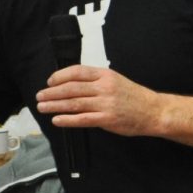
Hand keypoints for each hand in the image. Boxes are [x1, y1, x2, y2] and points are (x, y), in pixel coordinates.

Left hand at [36, 65, 165, 135]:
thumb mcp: (115, 80)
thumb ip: (95, 81)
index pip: (77, 72)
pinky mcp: (107, 119)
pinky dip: (67, 119)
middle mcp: (104, 87)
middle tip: (39, 96)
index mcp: (105, 75)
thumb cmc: (133, 97)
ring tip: (42, 107)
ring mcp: (105, 103)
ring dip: (55, 105)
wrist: (153, 111)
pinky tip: (57, 120)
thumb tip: (71, 84)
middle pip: (71, 88)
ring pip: (74, 103)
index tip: (49, 81)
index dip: (60, 76)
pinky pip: (82, 119)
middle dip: (52, 92)